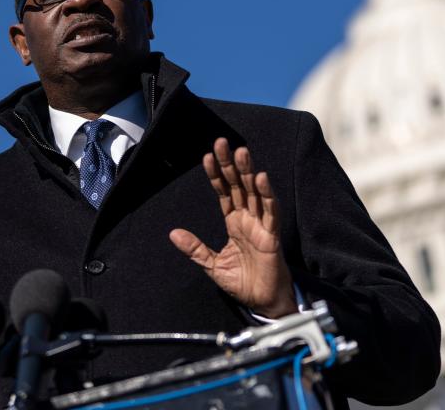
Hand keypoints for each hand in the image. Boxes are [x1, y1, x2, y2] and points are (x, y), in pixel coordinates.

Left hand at [170, 138, 296, 317]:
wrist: (262, 303)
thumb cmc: (243, 283)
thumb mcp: (212, 265)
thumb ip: (195, 249)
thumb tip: (173, 233)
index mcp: (234, 222)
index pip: (224, 192)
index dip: (216, 175)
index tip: (208, 156)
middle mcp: (248, 219)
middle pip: (238, 185)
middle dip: (230, 164)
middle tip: (222, 142)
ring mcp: (261, 225)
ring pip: (254, 192)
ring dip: (248, 172)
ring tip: (240, 152)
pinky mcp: (271, 236)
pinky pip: (270, 211)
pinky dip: (267, 195)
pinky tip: (260, 178)